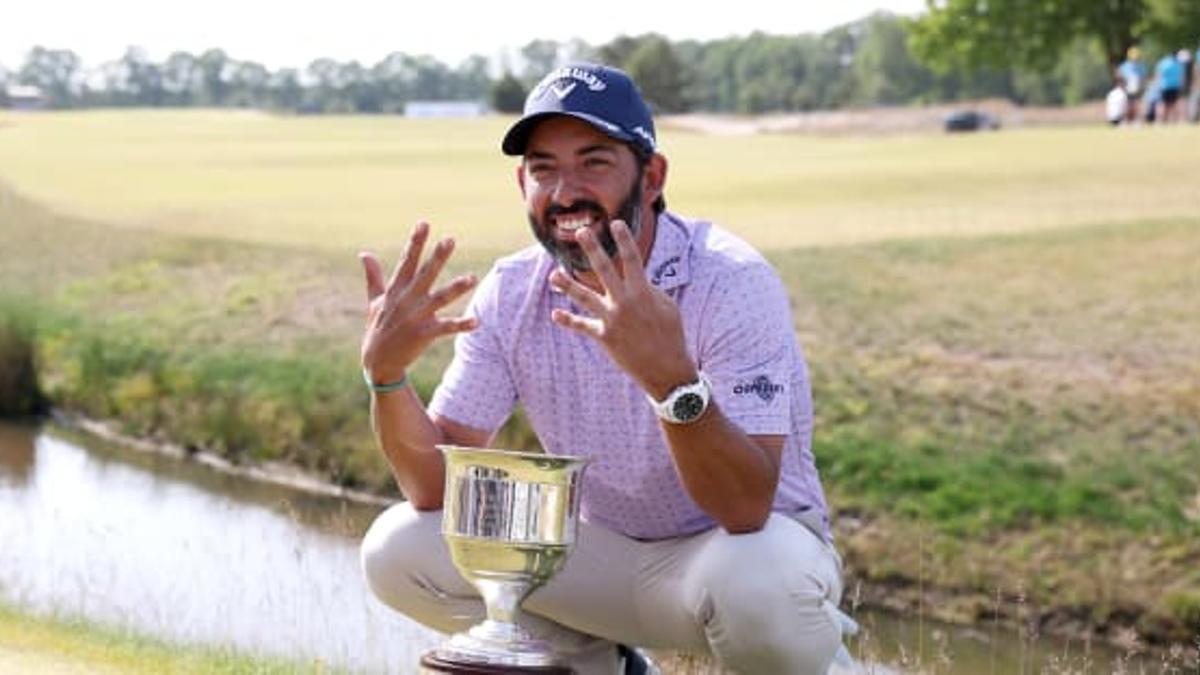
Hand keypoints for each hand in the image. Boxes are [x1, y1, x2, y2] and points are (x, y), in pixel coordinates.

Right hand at [360, 221, 477, 382]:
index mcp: (395, 290)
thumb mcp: (373, 301)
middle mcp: (406, 301)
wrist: (377, 363)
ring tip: (473, 278)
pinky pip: (446, 328)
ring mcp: (415, 318)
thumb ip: (373, 276)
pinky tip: (476, 321)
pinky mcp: (424, 335)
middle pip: (425, 274)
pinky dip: (460, 325)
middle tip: (450, 239)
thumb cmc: (377, 329)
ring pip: (439, 299)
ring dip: (456, 288)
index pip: (406, 261)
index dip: (415, 242)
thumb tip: (364, 253)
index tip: (424, 223)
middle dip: (437, 257)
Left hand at [548, 220, 695, 397]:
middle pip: (605, 270)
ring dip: (567, 285)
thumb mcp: (667, 307)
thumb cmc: (671, 334)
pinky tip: (555, 314)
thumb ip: (649, 290)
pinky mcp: (604, 337)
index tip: (616, 223)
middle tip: (581, 232)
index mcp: (643, 292)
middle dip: (593, 249)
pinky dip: (569, 321)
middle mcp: (625, 302)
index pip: (632, 259)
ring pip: (585, 297)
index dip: (624, 239)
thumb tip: (635, 281)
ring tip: (553, 275)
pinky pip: (583, 326)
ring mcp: (612, 319)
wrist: (666, 370)